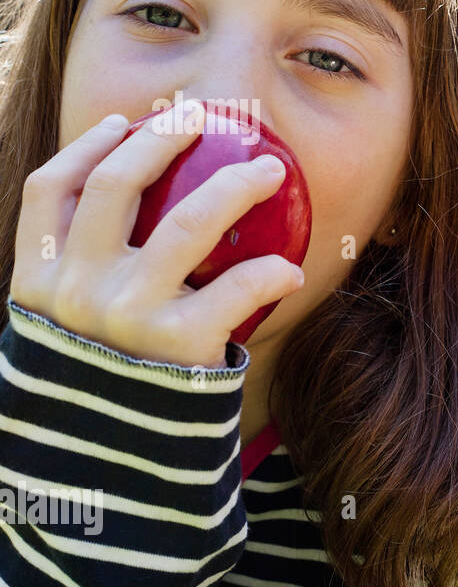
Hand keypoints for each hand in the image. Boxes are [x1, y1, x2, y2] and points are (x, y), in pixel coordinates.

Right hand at [10, 113, 305, 368]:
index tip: (123, 122)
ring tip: (270, 171)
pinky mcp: (180, 345)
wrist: (120, 470)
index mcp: (40, 281)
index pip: (51, 190)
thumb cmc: (107, 387)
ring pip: (188, 221)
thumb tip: (128, 212)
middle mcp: (77, 290)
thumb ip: (82, 276)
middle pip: (118, 184)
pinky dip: (269, 273)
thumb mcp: (68, 330)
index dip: (86, 147)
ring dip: (236, 186)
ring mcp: (127, 315)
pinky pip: (237, 288)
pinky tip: (288, 270)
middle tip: (201, 116)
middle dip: (163, 138)